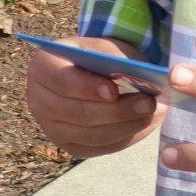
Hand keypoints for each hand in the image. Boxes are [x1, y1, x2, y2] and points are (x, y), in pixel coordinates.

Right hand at [26, 36, 166, 158]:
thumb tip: (138, 78)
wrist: (96, 73)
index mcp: (43, 66)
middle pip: (77, 113)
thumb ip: (117, 60)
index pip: (61, 80)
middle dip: (116, 111)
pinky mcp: (70, 145)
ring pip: (90, 135)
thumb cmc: (102, 56)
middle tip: (149, 103)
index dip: (87, 87)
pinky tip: (146, 124)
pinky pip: (99, 148)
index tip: (114, 90)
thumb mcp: (107, 48)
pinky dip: (126, 137)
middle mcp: (39, 100)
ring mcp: (52, 128)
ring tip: (155, 113)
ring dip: (126, 126)